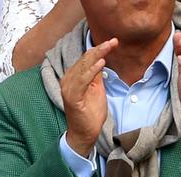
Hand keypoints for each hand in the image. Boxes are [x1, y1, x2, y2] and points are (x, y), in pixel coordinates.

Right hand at [61, 37, 117, 156]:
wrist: (85, 132)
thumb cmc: (90, 112)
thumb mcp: (96, 89)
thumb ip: (96, 75)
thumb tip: (101, 58)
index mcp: (72, 78)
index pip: (85, 59)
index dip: (98, 49)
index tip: (113, 41)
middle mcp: (67, 81)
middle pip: (83, 61)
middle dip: (99, 49)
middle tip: (113, 41)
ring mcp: (68, 89)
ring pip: (82, 68)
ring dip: (96, 56)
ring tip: (108, 47)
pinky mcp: (72, 98)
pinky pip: (82, 81)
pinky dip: (91, 71)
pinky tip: (101, 63)